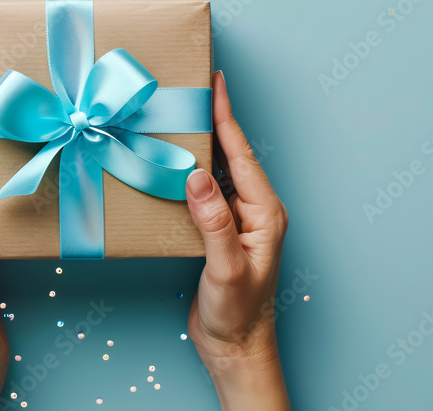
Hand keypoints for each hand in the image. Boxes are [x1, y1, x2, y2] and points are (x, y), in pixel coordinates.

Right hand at [185, 71, 290, 410]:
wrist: (234, 347)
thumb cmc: (238, 312)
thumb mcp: (226, 266)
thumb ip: (214, 221)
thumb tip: (196, 175)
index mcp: (263, 212)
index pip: (241, 154)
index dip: (226, 117)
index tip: (215, 84)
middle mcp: (252, 211)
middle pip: (230, 157)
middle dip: (211, 122)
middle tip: (191, 92)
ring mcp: (235, 222)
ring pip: (215, 173)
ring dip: (196, 148)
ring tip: (176, 121)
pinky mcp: (216, 233)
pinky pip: (201, 195)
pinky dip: (185, 176)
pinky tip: (168, 169)